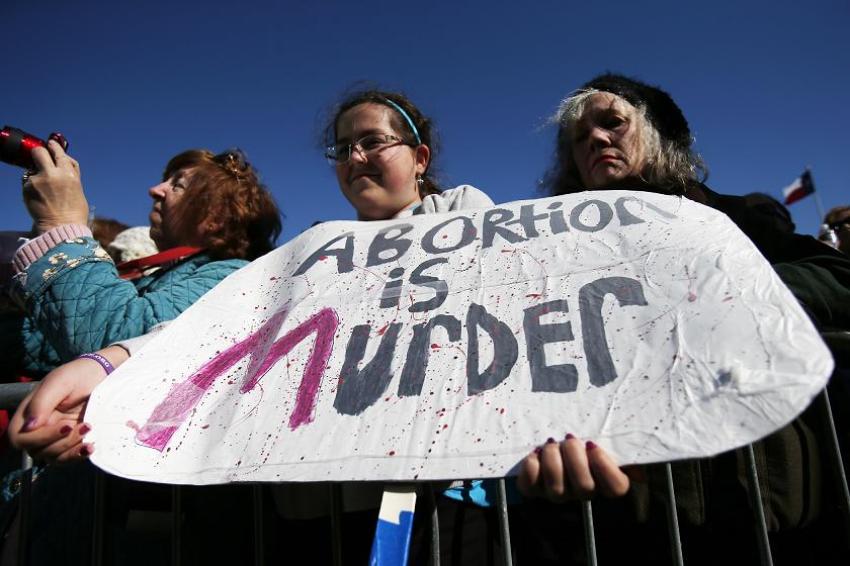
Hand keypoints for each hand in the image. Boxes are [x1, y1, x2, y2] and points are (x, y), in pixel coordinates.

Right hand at [9, 345, 128, 463]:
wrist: (103, 375)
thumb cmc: (78, 375)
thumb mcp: (61, 382)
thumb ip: (42, 403)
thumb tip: (29, 427)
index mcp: (30, 413)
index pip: (19, 438)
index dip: (39, 438)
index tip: (66, 426)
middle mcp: (39, 428)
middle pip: (37, 451)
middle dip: (62, 442)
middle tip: (86, 425)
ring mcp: (55, 437)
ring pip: (53, 457)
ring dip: (71, 450)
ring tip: (91, 433)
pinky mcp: (71, 441)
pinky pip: (68, 457)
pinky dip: (78, 454)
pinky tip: (91, 446)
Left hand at [22, 140, 88, 233]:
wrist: (61, 228)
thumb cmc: (74, 212)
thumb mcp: (78, 188)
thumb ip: (71, 173)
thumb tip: (63, 160)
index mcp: (69, 173)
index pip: (58, 152)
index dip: (53, 146)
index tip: (50, 144)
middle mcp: (53, 174)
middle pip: (39, 151)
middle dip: (39, 152)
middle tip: (39, 156)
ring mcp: (37, 180)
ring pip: (31, 168)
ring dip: (35, 173)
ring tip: (43, 189)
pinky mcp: (27, 188)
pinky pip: (27, 181)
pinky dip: (32, 186)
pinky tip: (39, 197)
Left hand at [517, 434, 633, 500]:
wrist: (554, 433)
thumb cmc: (586, 435)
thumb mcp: (609, 436)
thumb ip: (624, 447)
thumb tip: (638, 470)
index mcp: (606, 480)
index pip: (616, 488)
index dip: (605, 467)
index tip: (593, 444)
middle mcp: (582, 492)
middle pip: (584, 488)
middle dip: (574, 458)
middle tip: (569, 438)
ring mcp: (558, 492)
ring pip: (557, 491)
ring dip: (553, 460)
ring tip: (551, 443)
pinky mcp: (534, 487)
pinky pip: (530, 487)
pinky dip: (531, 468)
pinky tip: (535, 453)